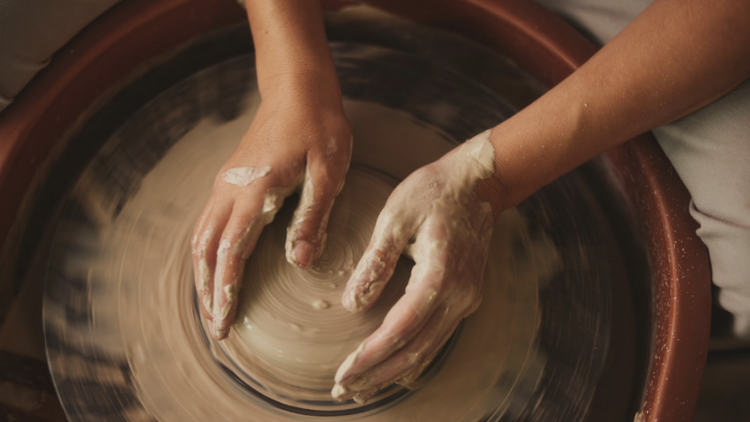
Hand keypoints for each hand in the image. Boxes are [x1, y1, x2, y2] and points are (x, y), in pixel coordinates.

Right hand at [192, 83, 350, 339]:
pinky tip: (215, 269)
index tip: (224, 324)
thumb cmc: (319, 129)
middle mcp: (230, 191)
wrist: (298, 91)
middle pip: (205, 252)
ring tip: (211, 308)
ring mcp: (225, 185)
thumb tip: (300, 262)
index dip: (225, 291)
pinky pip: (207, 224)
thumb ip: (312, 218)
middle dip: (207, 294)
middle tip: (216, 330)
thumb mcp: (327, 173)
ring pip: (200, 239)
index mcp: (254, 192)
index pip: (231, 252)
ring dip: (202, 276)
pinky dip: (206, 254)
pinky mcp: (230, 181)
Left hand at [332, 131, 496, 402]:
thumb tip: (351, 304)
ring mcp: (466, 299)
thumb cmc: (434, 192)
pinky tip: (396, 370)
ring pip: (428, 350)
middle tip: (345, 391)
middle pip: (415, 351)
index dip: (370, 356)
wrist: (478, 182)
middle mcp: (459, 296)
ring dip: (395, 373)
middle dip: (378, 375)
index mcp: (440, 277)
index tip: (343, 374)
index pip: (399, 330)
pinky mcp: (465, 297)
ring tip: (363, 389)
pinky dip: (414, 358)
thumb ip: (374, 261)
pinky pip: (438, 338)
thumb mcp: (395, 216)